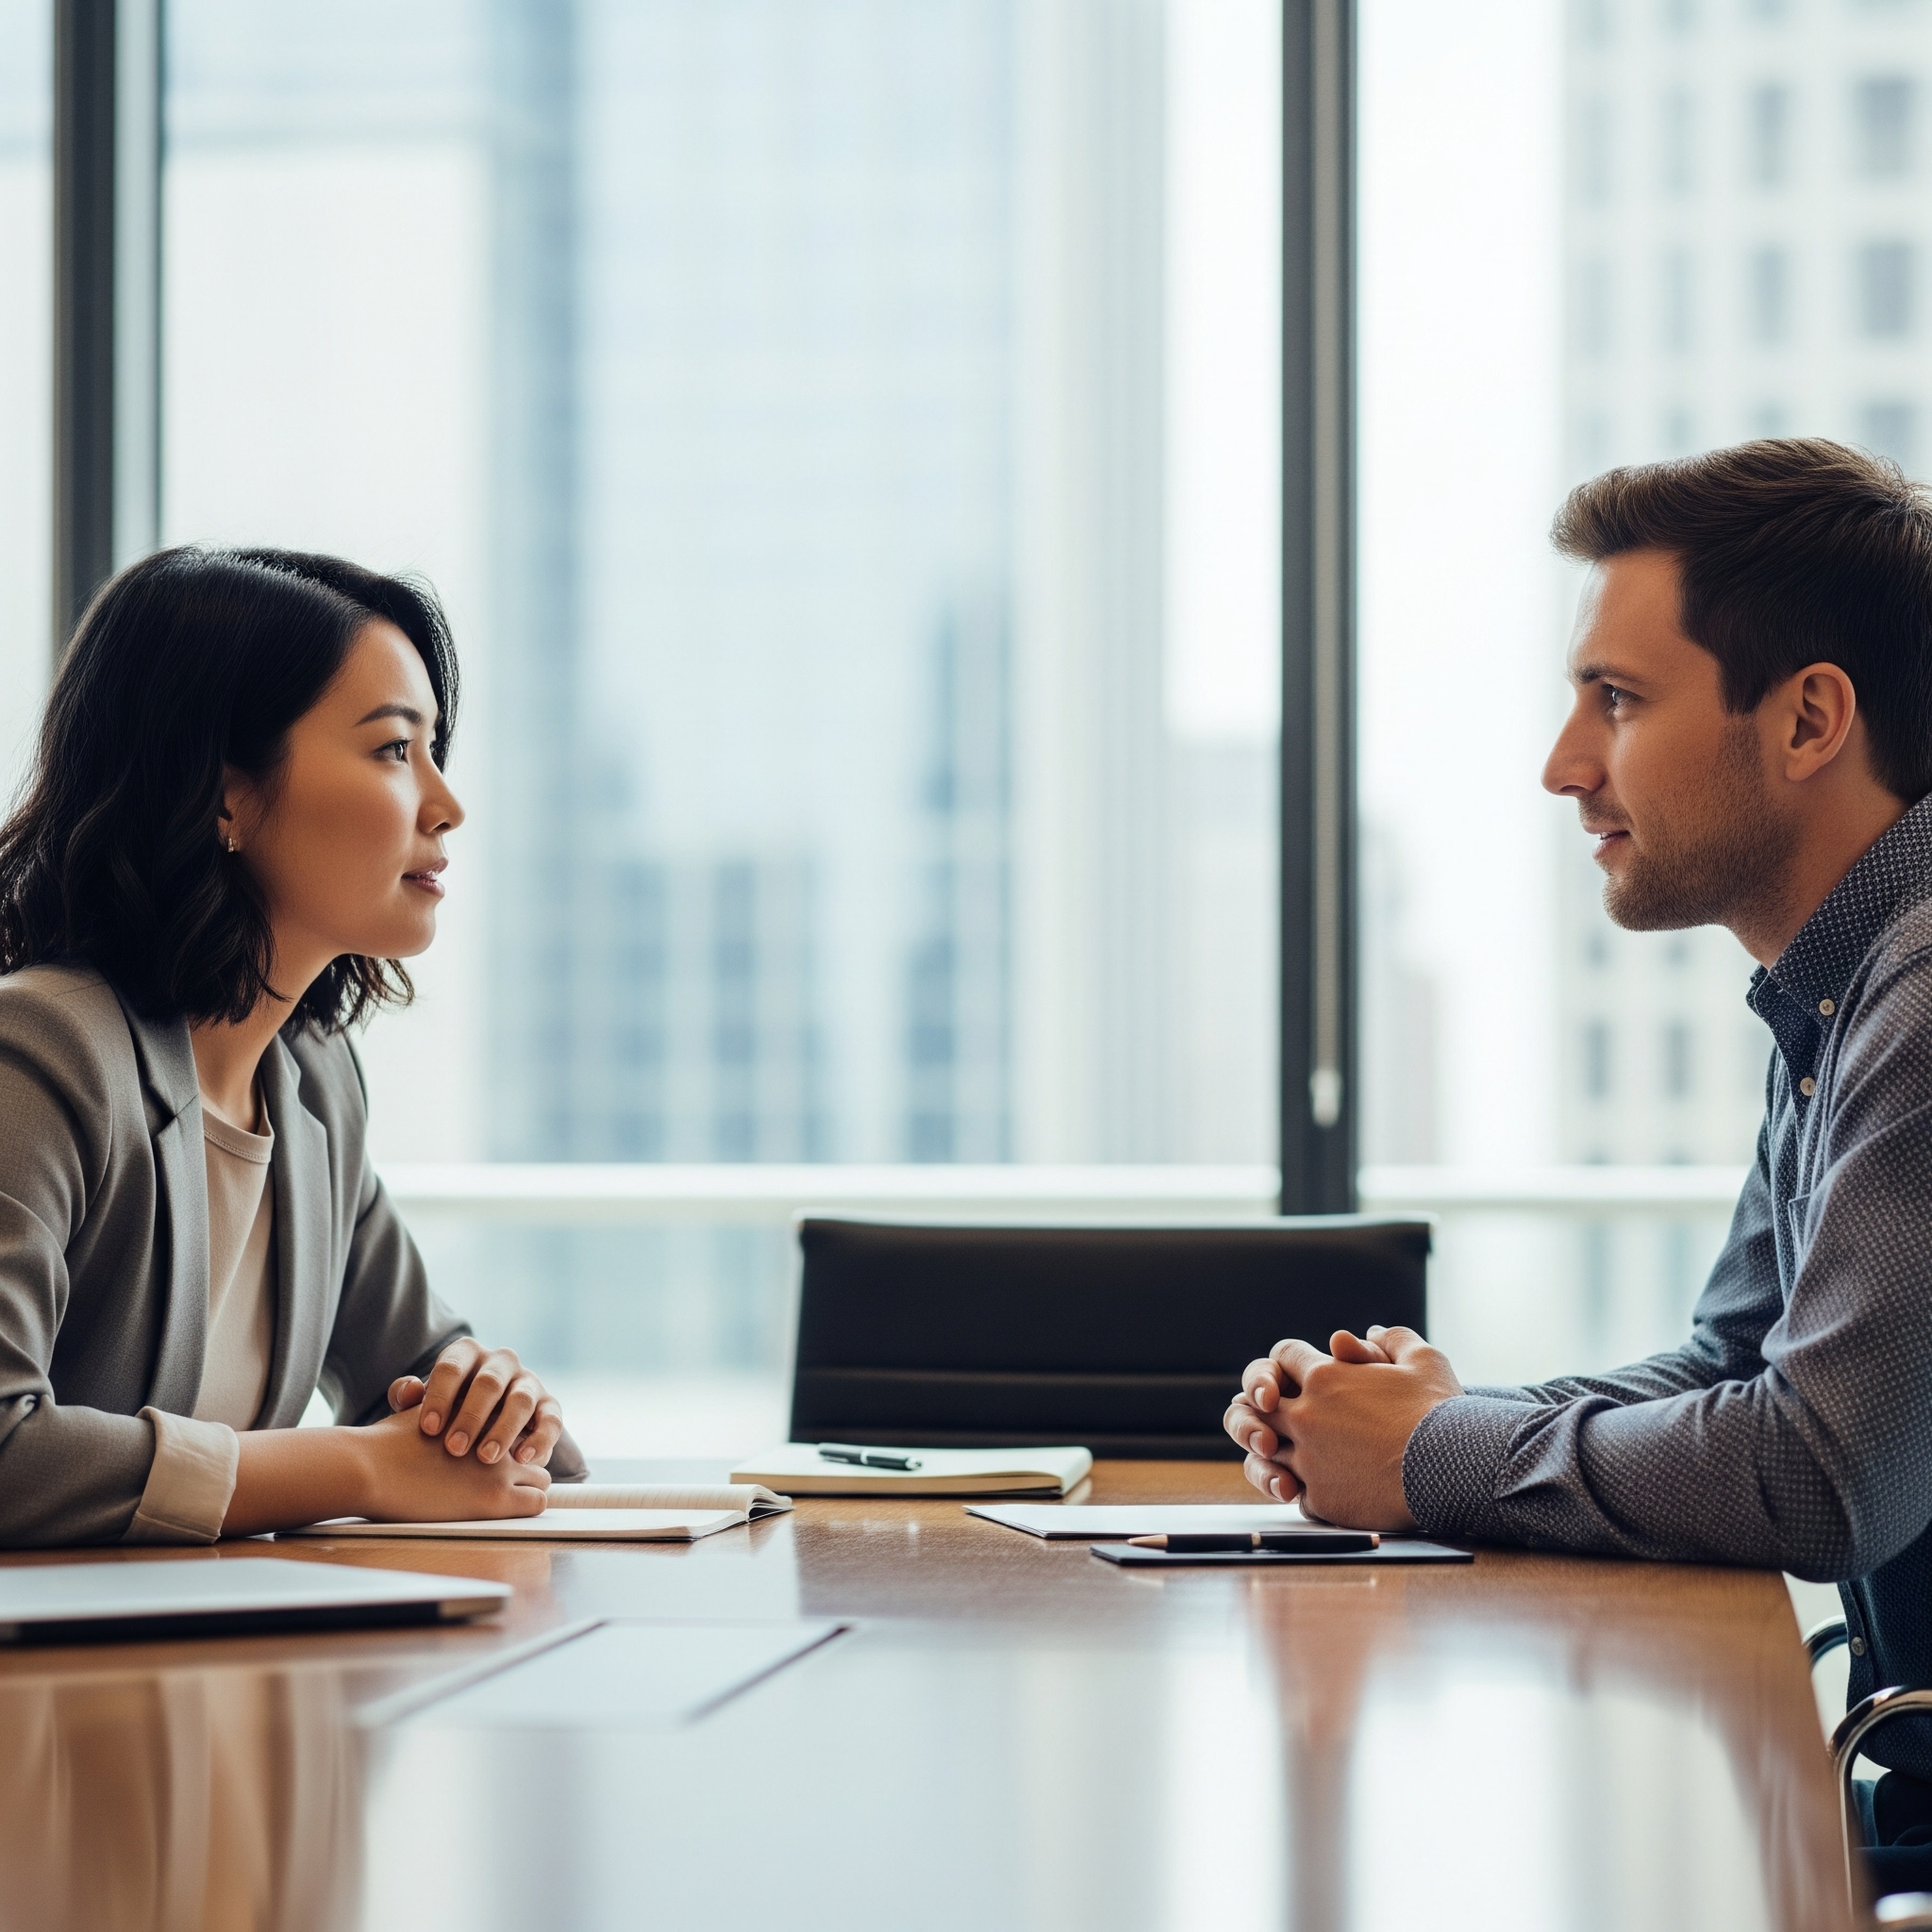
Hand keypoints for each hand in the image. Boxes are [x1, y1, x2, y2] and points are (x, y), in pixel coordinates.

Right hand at [355, 1406, 551, 1522]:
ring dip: (527, 1487)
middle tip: (505, 1479)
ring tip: (507, 1498)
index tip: (499, 1456)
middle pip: (535, 1448)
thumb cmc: (383, 1444)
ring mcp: (501, 1465)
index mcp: (484, 1409)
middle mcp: (500, 1433)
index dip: (510, 1440)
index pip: (519, 1423)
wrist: (370, 1467)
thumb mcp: (417, 1408)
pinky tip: (507, 1512)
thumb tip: (418, 1388)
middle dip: (524, 1463)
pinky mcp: (496, 1496)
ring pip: (541, 1477)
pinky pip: (537, 1502)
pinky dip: (527, 1507)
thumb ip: (430, 1401)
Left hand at [386, 1339, 563, 1468]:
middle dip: (471, 1416)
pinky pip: (551, 1419)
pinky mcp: (549, 1406)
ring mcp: (528, 1382)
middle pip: (489, 1382)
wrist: (480, 1425)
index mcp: (467, 1354)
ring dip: (504, 1429)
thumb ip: (407, 1397)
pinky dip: (540, 1438)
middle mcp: (501, 1362)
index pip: (453, 1367)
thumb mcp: (423, 1403)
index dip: (440, 1397)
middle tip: (454, 1448)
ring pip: (521, 1399)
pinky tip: (524, 1458)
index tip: (428, 1429)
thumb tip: (409, 1391)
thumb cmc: (443, 1412)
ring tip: (486, 1458)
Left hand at [1221, 1325, 1462, 1530]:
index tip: (1299, 1372)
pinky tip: (1319, 1487)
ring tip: (1295, 1454)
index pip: (1283, 1356)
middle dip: (1266, 1405)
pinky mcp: (1320, 1498)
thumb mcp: (1424, 1360)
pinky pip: (1294, 1492)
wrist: (1454, 1469)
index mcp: (1325, 1377)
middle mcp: (1307, 1416)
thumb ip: (1393, 1340)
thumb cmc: (1441, 1412)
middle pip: (1260, 1405)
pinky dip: (1302, 1488)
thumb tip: (1373, 1333)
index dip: (1290, 1361)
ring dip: (1278, 1451)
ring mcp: (1308, 1460)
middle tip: (1279, 1413)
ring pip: (1268, 1453)